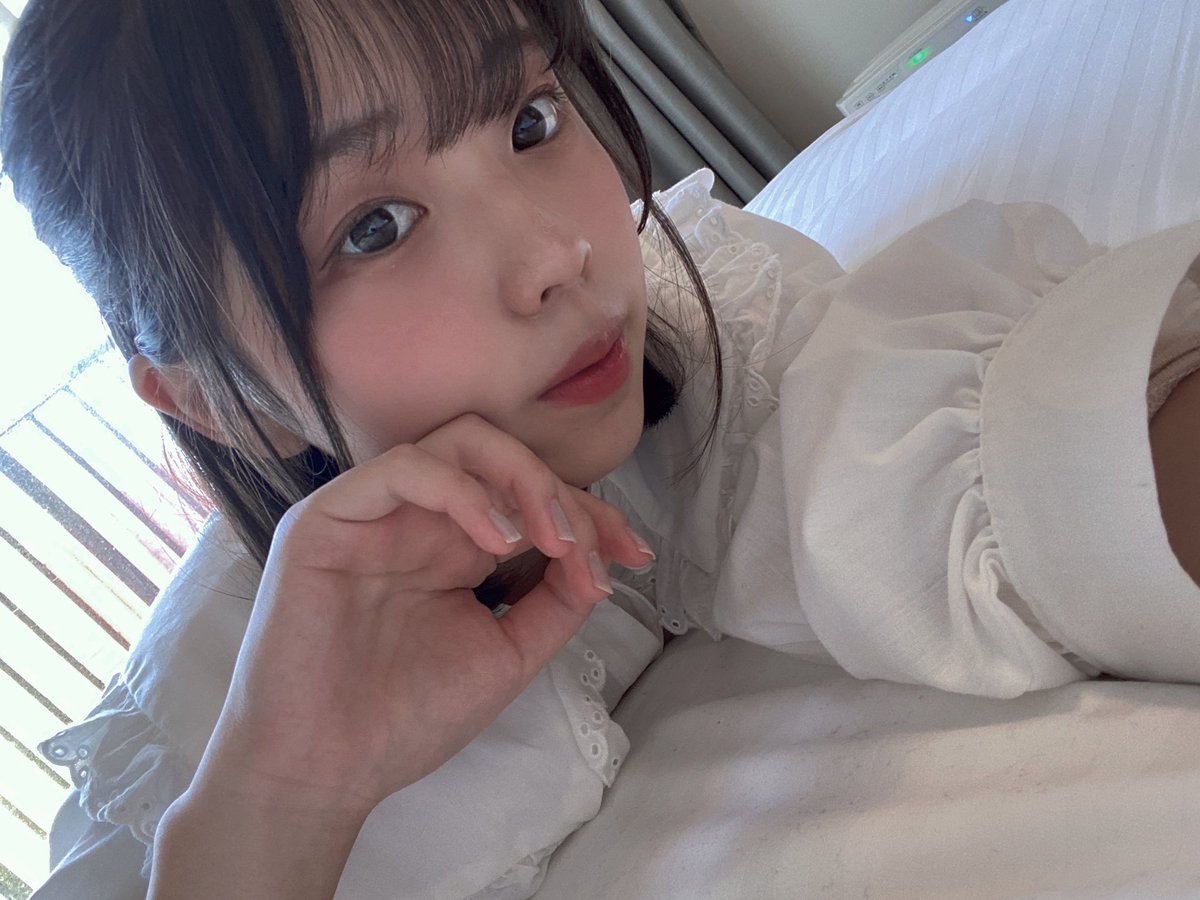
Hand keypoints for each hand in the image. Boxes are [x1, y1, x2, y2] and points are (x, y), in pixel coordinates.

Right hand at [193, 413, 650, 814]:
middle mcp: (419, 518)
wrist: (324, 771)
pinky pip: (402, 468)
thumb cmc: (406, 717)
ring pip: (458, 443)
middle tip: (585, 544)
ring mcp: (374, 513)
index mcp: (456, 545)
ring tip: (546, 538)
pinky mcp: (328, 518)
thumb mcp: (506, 653)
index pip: (529, 497)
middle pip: (499, 455)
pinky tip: (497, 540)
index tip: (634, 554)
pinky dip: (462, 491)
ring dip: (520, 480)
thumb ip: (554, 602)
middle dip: (557, 490)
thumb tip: (603, 558)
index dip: (589, 514)